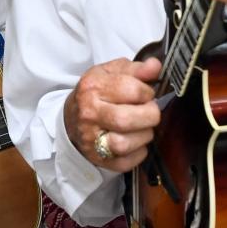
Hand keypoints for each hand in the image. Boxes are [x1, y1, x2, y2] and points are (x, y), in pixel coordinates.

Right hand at [63, 57, 161, 172]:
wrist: (71, 119)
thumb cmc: (95, 94)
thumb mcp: (109, 74)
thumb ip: (135, 69)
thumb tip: (155, 66)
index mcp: (92, 87)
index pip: (131, 89)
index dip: (147, 91)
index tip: (146, 94)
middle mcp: (89, 113)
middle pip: (126, 119)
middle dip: (149, 115)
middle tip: (150, 112)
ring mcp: (91, 138)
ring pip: (125, 143)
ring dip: (144, 135)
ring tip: (142, 127)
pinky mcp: (98, 159)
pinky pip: (127, 161)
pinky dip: (138, 153)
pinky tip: (135, 142)